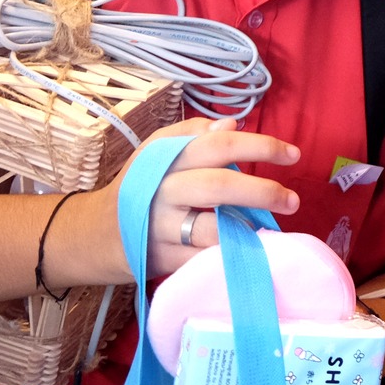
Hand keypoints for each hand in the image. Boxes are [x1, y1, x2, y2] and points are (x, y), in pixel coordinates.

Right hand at [76, 118, 300, 280]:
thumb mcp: (155, 153)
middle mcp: (163, 189)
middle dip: (263, 192)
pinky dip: (228, 256)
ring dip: (248, 230)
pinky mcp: (159, 259)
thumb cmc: (136, 187)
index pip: (220, 145)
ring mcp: (160, 227)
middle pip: (220, 186)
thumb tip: (232, 124)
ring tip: (270, 229)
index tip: (294, 155)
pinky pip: (202, 260)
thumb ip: (192, 135)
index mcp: (167, 158)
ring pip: (212, 229)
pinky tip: (247, 251)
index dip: (261, 147)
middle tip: (293, 201)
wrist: (91, 233)